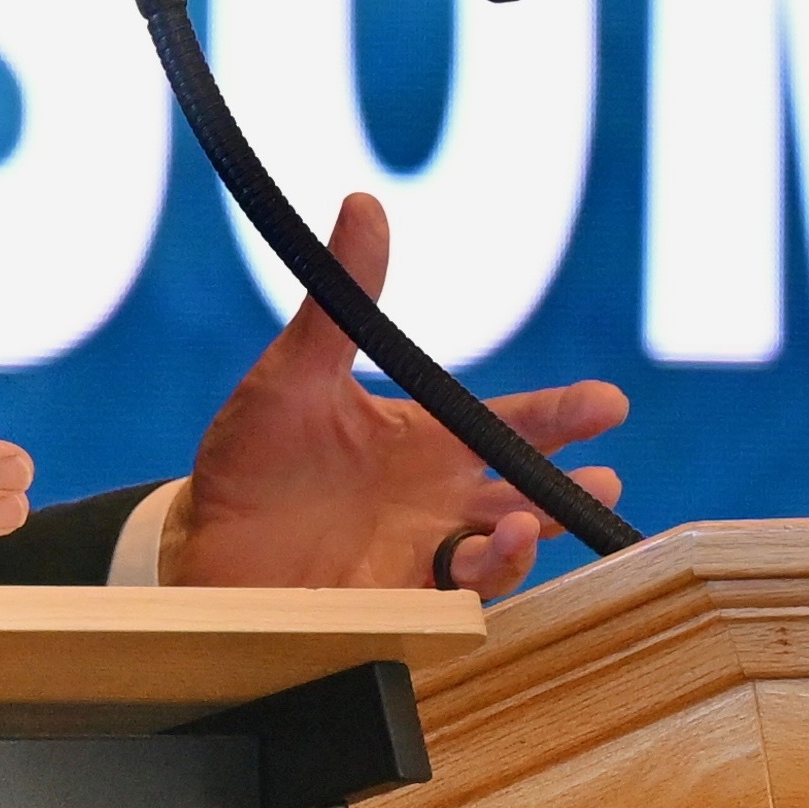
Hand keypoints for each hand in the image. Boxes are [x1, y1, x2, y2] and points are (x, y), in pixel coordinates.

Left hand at [164, 194, 625, 598]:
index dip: (561, 416)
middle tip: (605, 480)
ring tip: (529, 521)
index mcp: (423, 441)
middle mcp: (434, 500)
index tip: (610, 403)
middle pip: (523, 493)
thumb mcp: (295, 371)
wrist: (198, 538)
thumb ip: (341, 300)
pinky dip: (474, 586)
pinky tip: (477, 561)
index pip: (507, 425)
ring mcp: (416, 556)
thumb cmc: (252, 455)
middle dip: (569, 491)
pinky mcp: (390, 605)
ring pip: (498, 554)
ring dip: (525, 541)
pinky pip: (450, 604)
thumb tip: (364, 203)